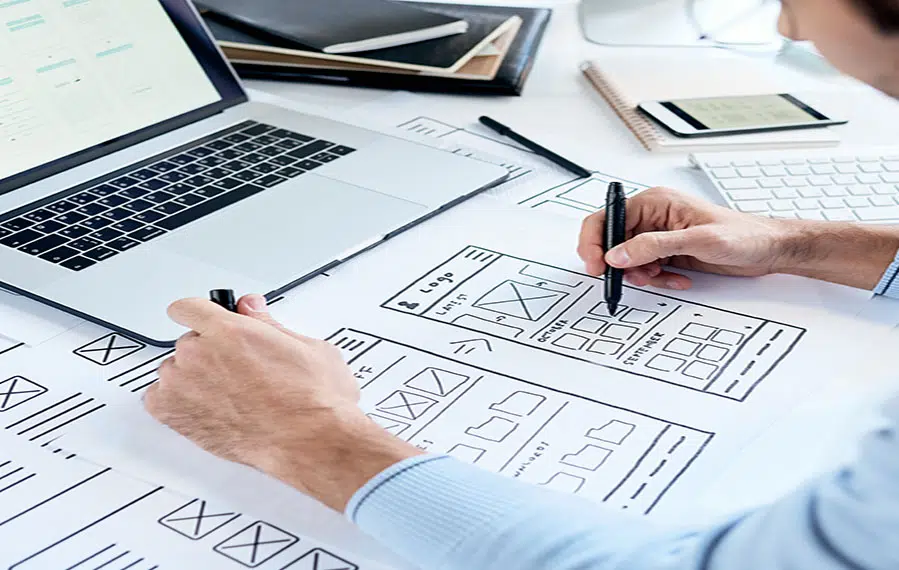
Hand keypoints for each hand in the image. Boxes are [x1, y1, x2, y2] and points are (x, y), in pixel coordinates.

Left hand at [144, 294, 421, 510]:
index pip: (188, 308)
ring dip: (193, 378)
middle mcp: (200, 353)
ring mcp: (183, 385)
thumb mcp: (306, 345)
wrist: (310, 441)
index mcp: (228, 329)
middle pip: (187, 341)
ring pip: (174, 370)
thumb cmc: (313, 399)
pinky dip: (175, 402)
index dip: (199, 314)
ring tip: (228, 394)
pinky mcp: (175, 415)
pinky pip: (158, 399)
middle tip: (237, 369)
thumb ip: (269, 323)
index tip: (204, 321)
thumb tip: (253, 310)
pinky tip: (204, 407)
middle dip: (209, 351)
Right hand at [578, 187, 789, 289]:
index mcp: (654, 202)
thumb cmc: (742, 234)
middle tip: (635, 277)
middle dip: (621, 264)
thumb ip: (653, 246)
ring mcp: (658, 236)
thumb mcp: (696, 240)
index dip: (594, 242)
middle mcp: (652, 217)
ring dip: (641, 274)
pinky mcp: (667, 253)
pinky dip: (657, 279)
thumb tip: (618, 253)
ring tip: (663, 276)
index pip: (606, 217)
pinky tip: (677, 278)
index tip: (597, 265)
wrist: (767, 250)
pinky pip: (646, 269)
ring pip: (628, 260)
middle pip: (612, 242)